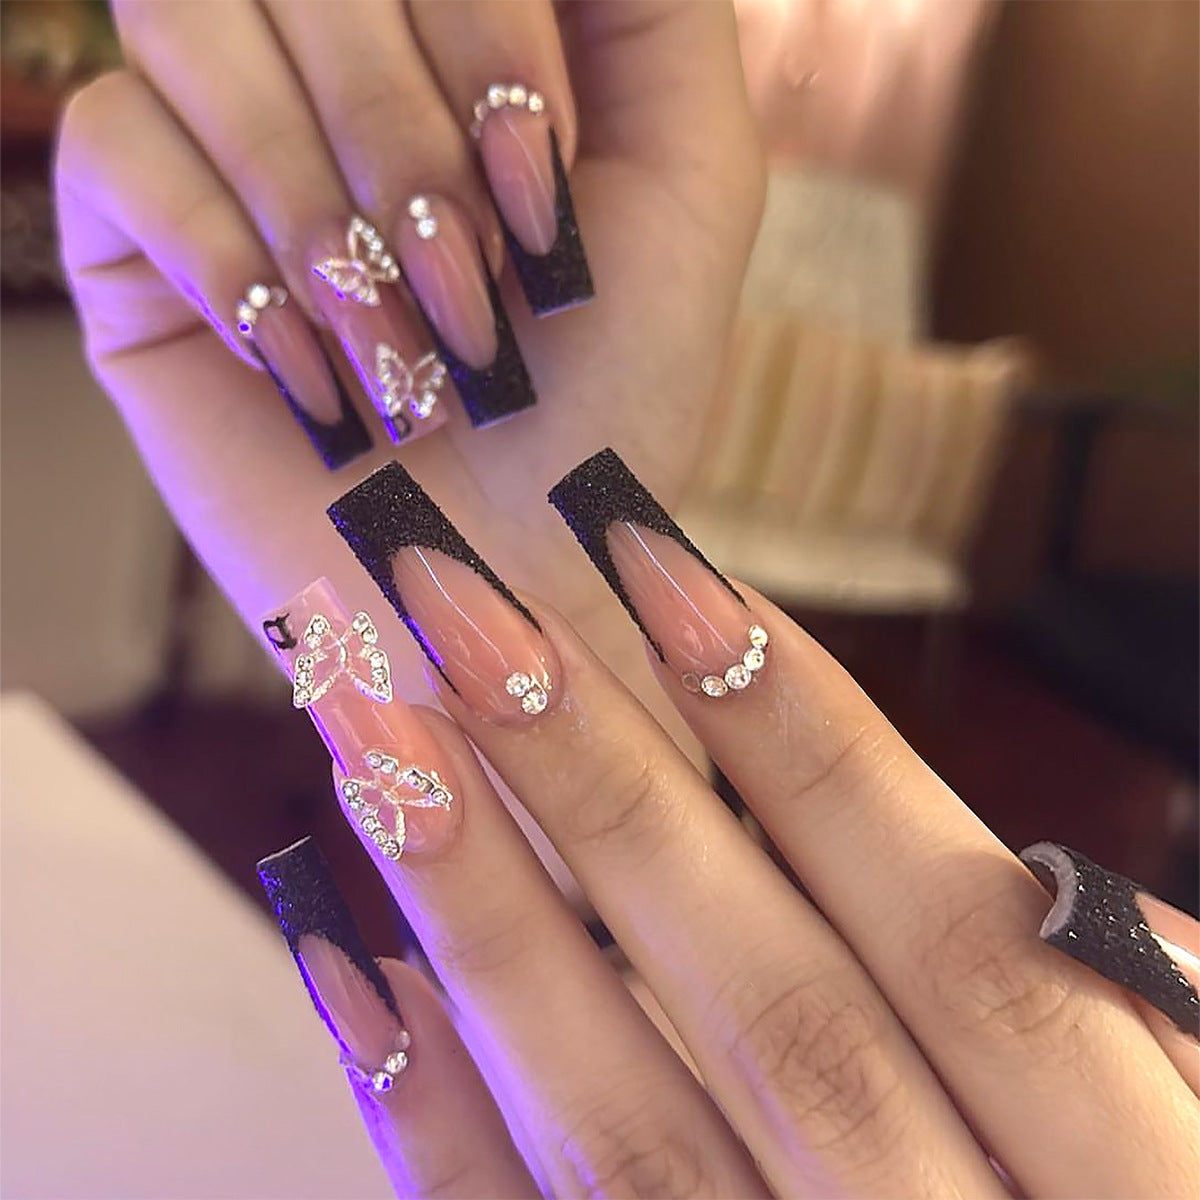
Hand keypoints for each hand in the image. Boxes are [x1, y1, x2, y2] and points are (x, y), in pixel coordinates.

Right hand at [56, 0, 764, 714]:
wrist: (524, 571)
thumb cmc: (614, 395)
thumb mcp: (689, 179)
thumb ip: (644, 5)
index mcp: (447, 39)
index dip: (478, 33)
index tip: (542, 192)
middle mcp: (325, 72)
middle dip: (401, 126)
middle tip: (470, 286)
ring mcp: (219, 149)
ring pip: (179, 14)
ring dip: (315, 195)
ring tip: (400, 345)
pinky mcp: (137, 248)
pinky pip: (115, 142)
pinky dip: (227, 253)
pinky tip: (307, 361)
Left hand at [259, 452, 1198, 1197]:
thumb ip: (1148, 1029)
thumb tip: (1047, 879)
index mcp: (1132, 1194)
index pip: (957, 927)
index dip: (803, 736)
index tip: (652, 563)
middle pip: (767, 997)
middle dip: (599, 778)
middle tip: (451, 598)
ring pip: (626, 1124)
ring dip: (483, 909)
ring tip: (368, 726)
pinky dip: (436, 1119)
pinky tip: (349, 960)